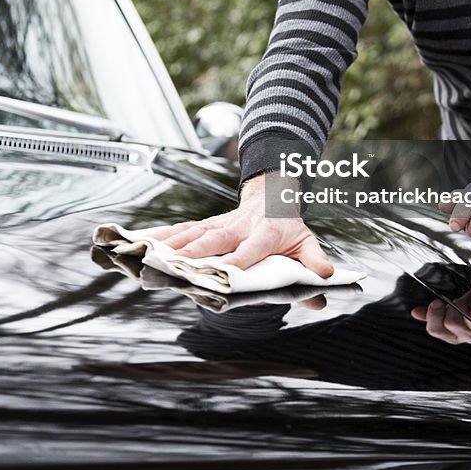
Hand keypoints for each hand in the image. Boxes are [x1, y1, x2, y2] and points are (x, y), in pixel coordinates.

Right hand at [147, 175, 333, 276]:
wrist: (272, 195)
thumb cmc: (286, 225)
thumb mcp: (306, 240)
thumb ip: (314, 259)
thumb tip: (327, 274)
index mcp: (264, 232)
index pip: (253, 247)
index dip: (241, 258)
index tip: (227, 270)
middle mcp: (238, 227)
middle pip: (216, 239)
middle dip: (196, 252)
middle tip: (177, 264)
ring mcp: (220, 224)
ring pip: (194, 232)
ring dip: (172, 243)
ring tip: (152, 254)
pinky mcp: (206, 224)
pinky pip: (183, 229)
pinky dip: (162, 235)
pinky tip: (143, 240)